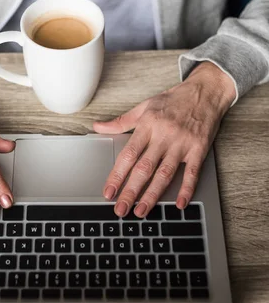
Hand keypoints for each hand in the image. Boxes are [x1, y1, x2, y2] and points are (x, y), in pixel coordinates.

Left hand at [94, 62, 235, 217]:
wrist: (205, 91)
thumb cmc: (173, 100)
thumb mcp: (144, 106)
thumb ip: (121, 121)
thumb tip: (98, 126)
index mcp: (148, 125)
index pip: (128, 155)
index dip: (117, 175)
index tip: (109, 192)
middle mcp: (164, 136)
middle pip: (144, 168)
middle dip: (131, 191)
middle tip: (121, 210)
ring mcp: (182, 143)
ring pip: (165, 173)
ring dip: (152, 195)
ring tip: (141, 211)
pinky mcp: (199, 149)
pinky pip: (192, 172)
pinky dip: (186, 189)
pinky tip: (179, 204)